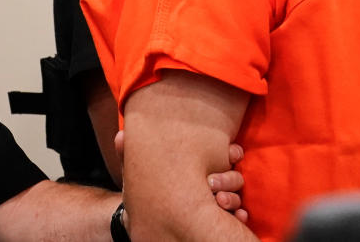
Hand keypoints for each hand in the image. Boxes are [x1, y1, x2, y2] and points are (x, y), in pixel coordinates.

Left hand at [114, 131, 248, 223]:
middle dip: (228, 178)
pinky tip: (237, 215)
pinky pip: (235, 220)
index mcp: (200, 167)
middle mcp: (214, 184)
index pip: (227, 155)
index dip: (233, 152)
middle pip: (234, 177)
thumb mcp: (138, 176)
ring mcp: (218, 205)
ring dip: (232, 198)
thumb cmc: (146, 193)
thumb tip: (120, 136)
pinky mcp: (217, 223)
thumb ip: (130, 156)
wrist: (145, 223)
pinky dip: (239, 216)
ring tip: (220, 201)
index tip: (231, 153)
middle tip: (211, 182)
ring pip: (236, 198)